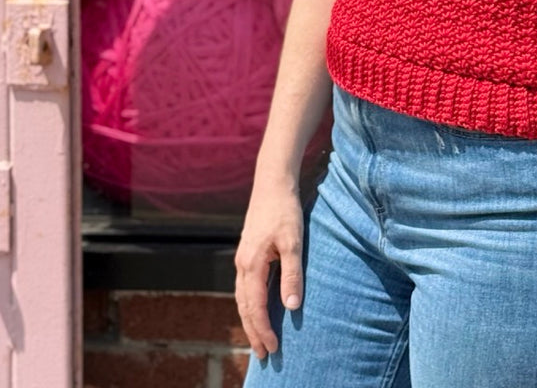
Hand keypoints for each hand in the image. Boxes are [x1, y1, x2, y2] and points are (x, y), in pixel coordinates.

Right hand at [234, 176, 305, 359]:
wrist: (272, 182)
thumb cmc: (285, 210)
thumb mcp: (294, 241)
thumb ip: (292, 274)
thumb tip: (292, 306)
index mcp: (252, 264)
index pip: (255, 307)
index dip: (263, 329)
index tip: (273, 349)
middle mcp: (242, 264)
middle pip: (244, 306)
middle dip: (253, 331)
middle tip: (262, 355)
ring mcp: (242, 258)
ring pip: (242, 297)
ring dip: (250, 319)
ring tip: (258, 338)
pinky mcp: (247, 252)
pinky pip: (245, 286)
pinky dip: (249, 303)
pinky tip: (257, 308)